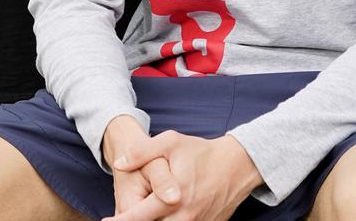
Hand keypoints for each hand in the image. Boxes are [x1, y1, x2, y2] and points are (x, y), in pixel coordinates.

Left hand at [106, 131, 261, 220]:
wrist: (236, 165)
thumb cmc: (200, 152)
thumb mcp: (170, 142)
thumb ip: (142, 152)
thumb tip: (119, 163)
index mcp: (173, 198)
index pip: (138, 217)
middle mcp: (184, 217)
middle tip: (122, 215)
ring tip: (139, 213)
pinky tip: (161, 215)